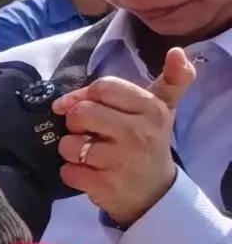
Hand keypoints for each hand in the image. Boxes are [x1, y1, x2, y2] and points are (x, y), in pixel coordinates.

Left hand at [56, 51, 191, 227]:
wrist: (154, 191)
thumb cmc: (150, 142)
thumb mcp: (164, 108)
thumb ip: (171, 79)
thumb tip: (177, 51)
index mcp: (151, 109)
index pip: (103, 87)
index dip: (85, 96)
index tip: (86, 105)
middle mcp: (138, 132)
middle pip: (81, 113)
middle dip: (75, 123)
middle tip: (88, 131)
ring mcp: (121, 159)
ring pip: (69, 143)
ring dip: (71, 149)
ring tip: (89, 154)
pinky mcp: (104, 184)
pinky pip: (67, 170)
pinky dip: (71, 172)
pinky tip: (88, 172)